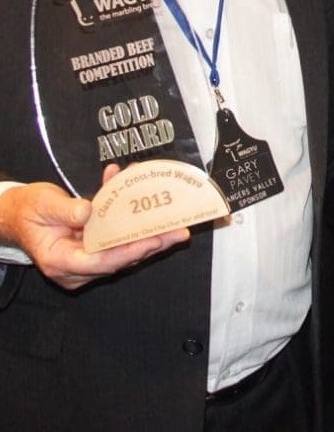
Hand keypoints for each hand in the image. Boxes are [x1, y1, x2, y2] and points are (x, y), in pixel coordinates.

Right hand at [0, 166, 189, 290]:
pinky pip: (118, 239)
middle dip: (151, 246)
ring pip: (123, 251)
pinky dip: (134, 224)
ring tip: (177, 227)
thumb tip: (89, 212)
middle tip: (178, 234)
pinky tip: (148, 205)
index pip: (99, 262)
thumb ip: (65, 210)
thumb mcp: (42, 205)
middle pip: (118, 259)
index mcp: (59, 260)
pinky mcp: (93, 249)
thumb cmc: (28, 210)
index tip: (152, 241)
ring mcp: (85, 260)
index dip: (127, 252)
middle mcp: (75, 266)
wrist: (18, 213)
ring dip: (150, 237)